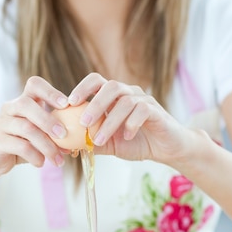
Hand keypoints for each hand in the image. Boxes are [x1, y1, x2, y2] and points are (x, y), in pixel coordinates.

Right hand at [0, 76, 69, 175]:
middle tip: (64, 135)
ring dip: (46, 145)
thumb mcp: (37, 136)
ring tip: (58, 160)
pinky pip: (19, 146)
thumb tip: (76, 142)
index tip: (66, 104)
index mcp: (22, 102)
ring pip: (26, 128)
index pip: (34, 84)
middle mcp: (9, 108)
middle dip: (48, 120)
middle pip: (26, 104)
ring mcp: (1, 124)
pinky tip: (41, 163)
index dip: (50, 92)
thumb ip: (53, 134)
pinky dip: (34, 156)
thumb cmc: (20, 144)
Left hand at [67, 73, 190, 163]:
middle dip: (94, 104)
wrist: (166, 149)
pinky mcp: (156, 111)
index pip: (97, 81)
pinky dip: (131, 124)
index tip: (68, 104)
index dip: (81, 88)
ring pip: (125, 101)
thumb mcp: (109, 144)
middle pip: (111, 86)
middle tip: (83, 122)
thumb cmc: (136, 143)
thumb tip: (65, 146)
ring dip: (109, 122)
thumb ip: (89, 142)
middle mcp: (129, 93)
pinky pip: (142, 110)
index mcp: (114, 97)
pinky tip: (126, 137)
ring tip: (99, 140)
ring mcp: (144, 100)